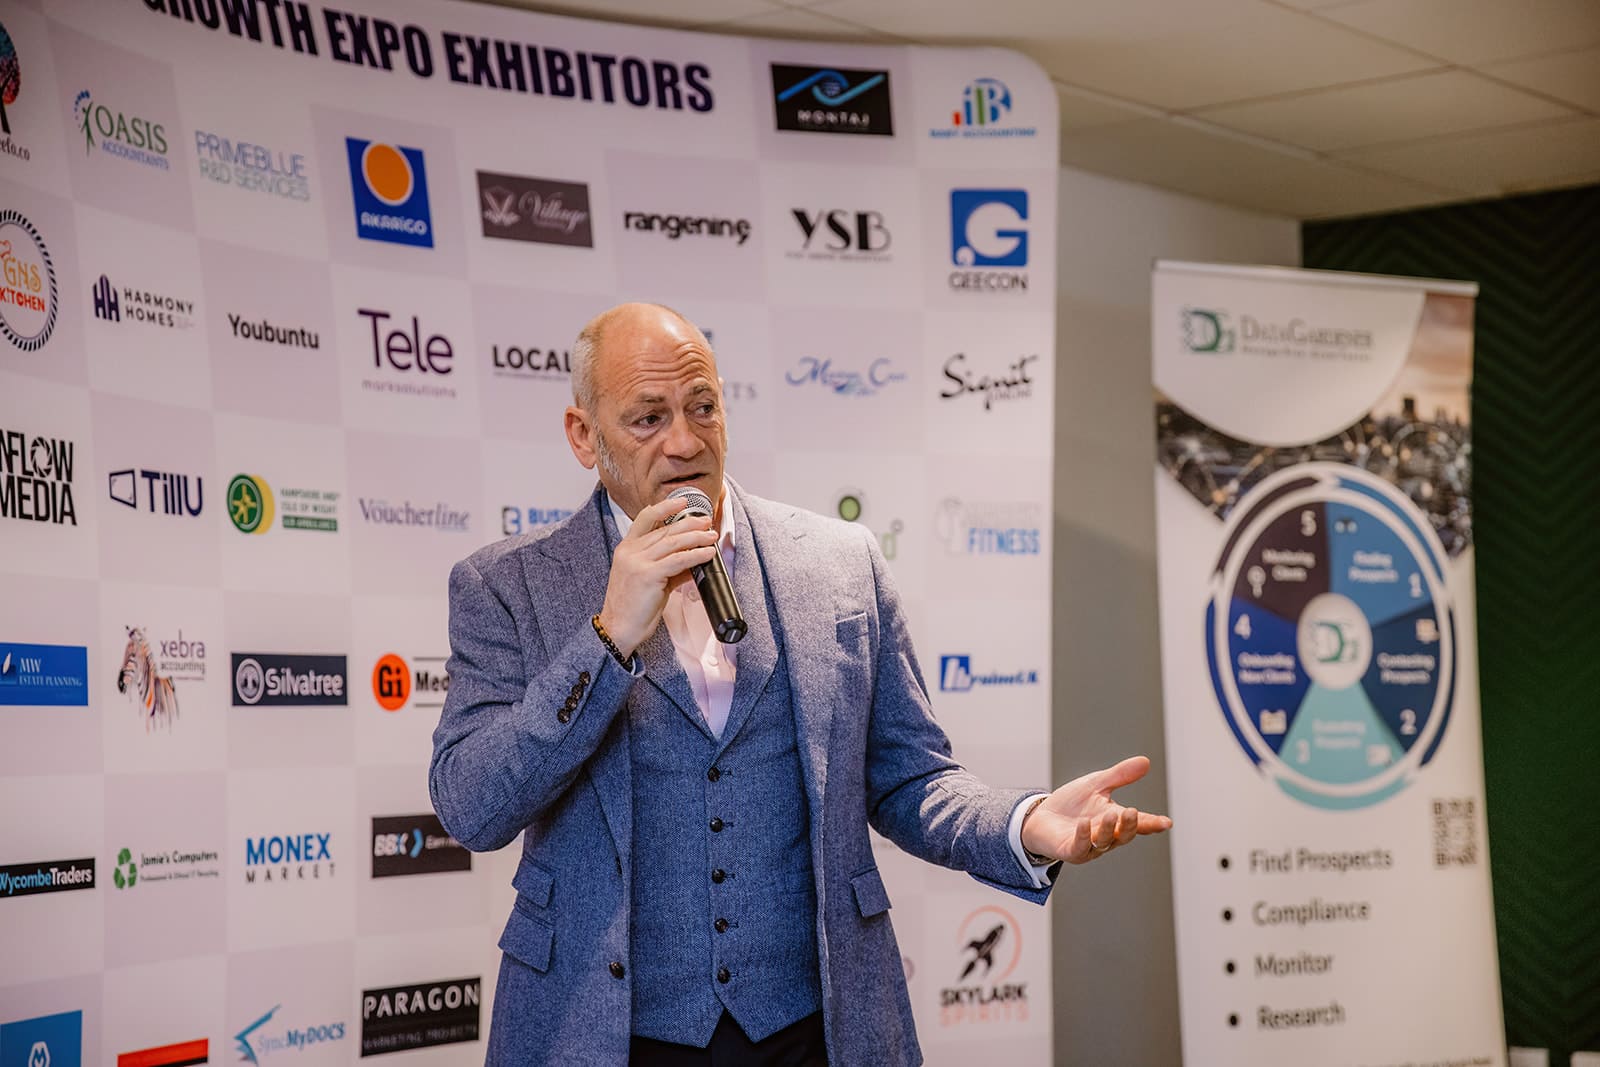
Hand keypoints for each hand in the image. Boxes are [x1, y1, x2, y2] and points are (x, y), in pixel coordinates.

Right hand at [597, 496, 719, 657]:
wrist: (618, 629)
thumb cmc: (632, 607)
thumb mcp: (648, 580)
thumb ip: (667, 567)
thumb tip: (691, 559)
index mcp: (626, 549)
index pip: (645, 518)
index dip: (664, 507)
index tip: (682, 501)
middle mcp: (630, 551)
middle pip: (664, 529)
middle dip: (689, 523)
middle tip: (706, 521)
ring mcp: (637, 562)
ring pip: (672, 542)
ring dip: (696, 537)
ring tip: (711, 536)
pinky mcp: (647, 575)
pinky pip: (678, 560)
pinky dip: (695, 555)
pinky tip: (707, 554)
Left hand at [1020, 755, 1171, 864]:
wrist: (1041, 816)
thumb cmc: (1071, 803)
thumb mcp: (1096, 784)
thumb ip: (1120, 776)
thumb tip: (1145, 761)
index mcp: (1115, 820)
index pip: (1138, 823)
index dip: (1152, 823)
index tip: (1166, 823)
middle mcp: (1105, 836)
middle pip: (1123, 835)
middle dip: (1130, 826)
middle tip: (1132, 812)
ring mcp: (1089, 846)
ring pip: (1103, 842)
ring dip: (1107, 829)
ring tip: (1110, 814)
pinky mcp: (1071, 851)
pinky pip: (1080, 847)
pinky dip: (1083, 836)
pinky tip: (1083, 824)